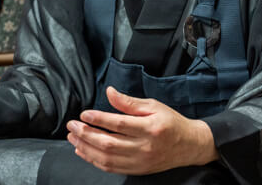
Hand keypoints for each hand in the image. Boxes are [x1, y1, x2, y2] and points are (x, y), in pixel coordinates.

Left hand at [66, 86, 218, 174]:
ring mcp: (140, 161)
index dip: (99, 119)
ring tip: (73, 138)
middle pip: (109, 143)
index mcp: (150, 128)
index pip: (119, 124)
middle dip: (86, 134)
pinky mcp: (137, 169)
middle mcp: (145, 147)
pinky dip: (94, 160)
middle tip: (72, 126)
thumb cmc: (171, 122)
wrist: (189, 145)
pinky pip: (111, 168)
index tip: (84, 114)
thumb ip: (129, 102)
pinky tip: (83, 151)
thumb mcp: (154, 105)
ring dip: (86, 148)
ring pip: (107, 158)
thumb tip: (109, 92)